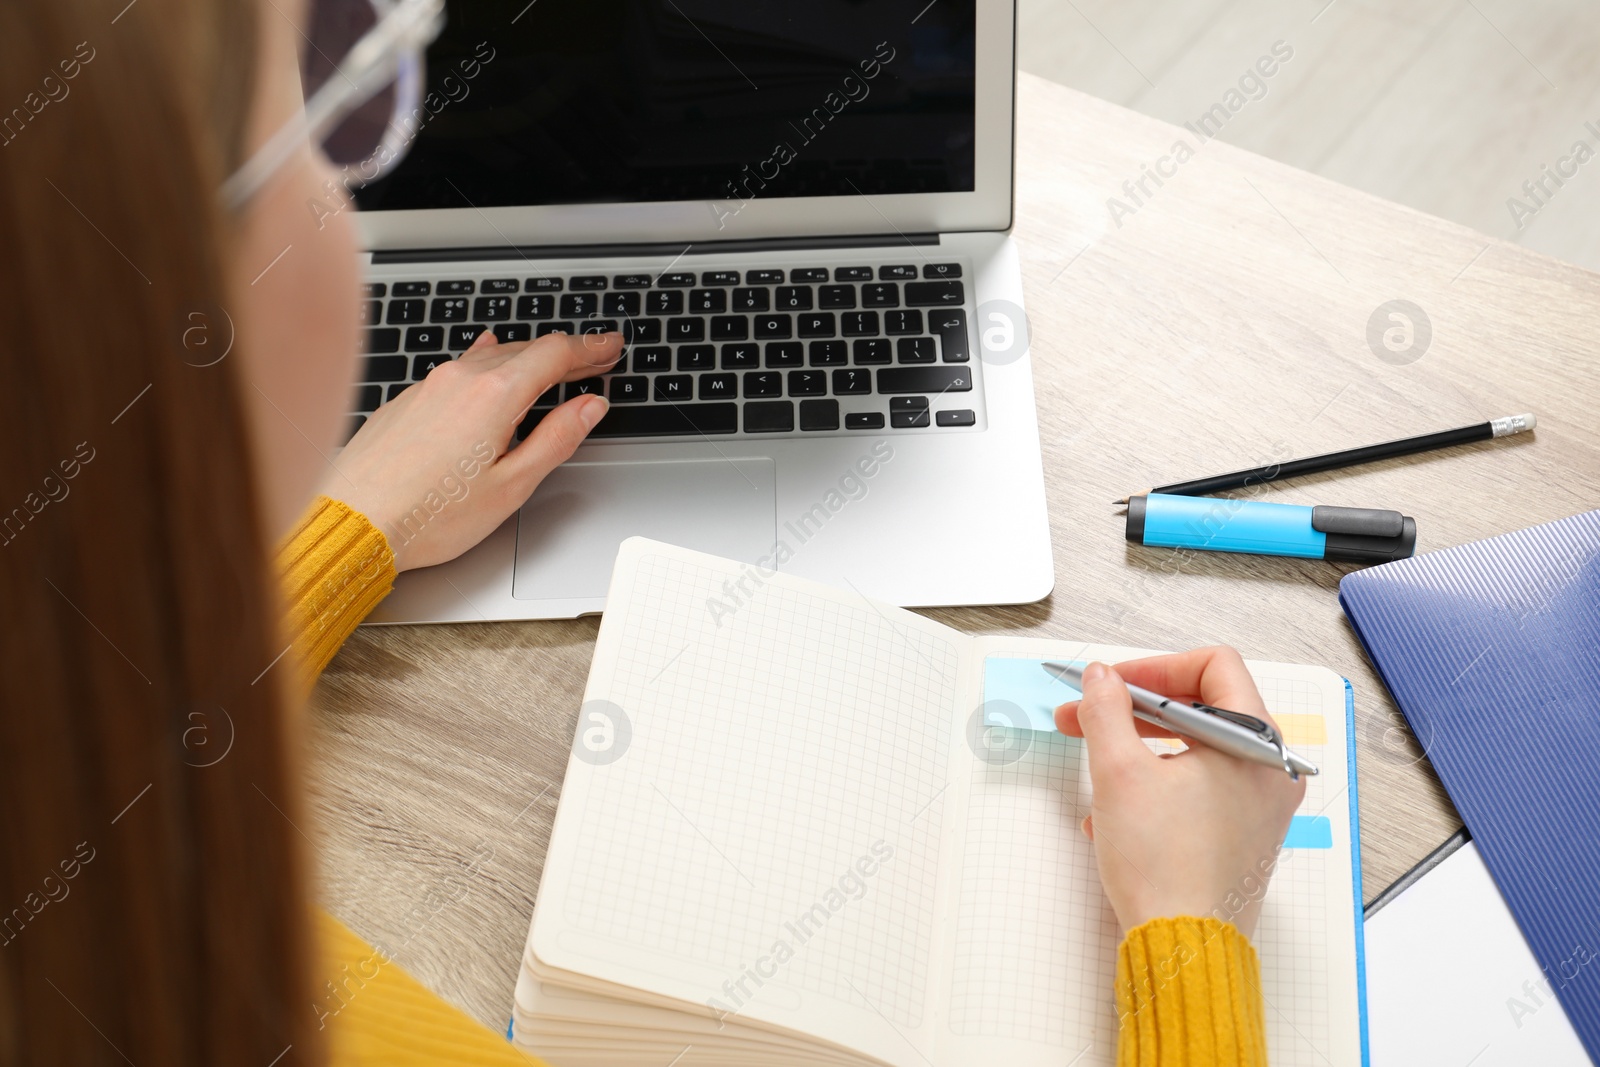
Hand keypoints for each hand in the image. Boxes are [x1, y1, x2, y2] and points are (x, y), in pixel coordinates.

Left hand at [322, 329, 619, 571]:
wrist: (354, 522)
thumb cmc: (429, 516)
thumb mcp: (512, 485)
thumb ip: (556, 439)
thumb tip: (588, 407)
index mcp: (494, 396)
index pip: (555, 355)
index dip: (590, 349)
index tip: (611, 346)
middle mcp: (459, 379)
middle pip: (525, 351)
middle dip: (565, 354)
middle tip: (595, 358)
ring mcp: (429, 385)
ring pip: (490, 358)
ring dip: (527, 360)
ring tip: (551, 366)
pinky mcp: (407, 399)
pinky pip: (459, 369)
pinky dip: (488, 365)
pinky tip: (487, 358)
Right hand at [1054, 647, 1305, 937]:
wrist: (1183, 947)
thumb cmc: (1166, 870)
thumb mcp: (1118, 773)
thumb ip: (1105, 710)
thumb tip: (1101, 678)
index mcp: (1254, 744)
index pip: (1213, 666)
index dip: (1155, 667)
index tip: (1114, 683)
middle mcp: (1268, 770)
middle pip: (1201, 706)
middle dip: (1135, 708)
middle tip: (1088, 716)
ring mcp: (1260, 805)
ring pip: (1196, 749)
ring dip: (1141, 747)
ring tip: (1099, 766)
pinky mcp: (1244, 834)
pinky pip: (1201, 786)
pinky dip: (1158, 783)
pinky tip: (1115, 811)